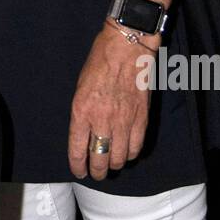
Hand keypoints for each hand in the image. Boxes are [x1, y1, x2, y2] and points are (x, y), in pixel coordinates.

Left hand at [68, 23, 158, 180]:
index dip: (78, 166)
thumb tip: (85, 135)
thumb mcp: (80, 88)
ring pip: (118, 158)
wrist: (127, 47)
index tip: (79, 171)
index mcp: (82, 112)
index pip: (78, 150)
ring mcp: (124, 121)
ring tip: (111, 163)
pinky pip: (135, 147)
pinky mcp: (142, 118)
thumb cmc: (99, 62)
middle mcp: (102, 120)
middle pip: (99, 159)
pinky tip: (126, 152)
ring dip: (113, 164)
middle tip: (96, 173)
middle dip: (97, 171)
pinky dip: (130, 154)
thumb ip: (82, 113)